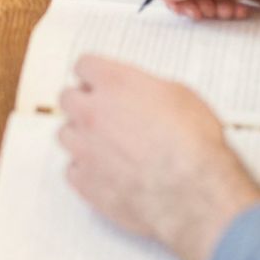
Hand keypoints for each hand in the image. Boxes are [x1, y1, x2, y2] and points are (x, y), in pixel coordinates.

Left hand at [58, 57, 259, 259]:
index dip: (95, 74)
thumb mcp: (181, 96)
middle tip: (103, 112)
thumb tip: (143, 94)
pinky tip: (106, 172)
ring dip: (82, 136)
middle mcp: (92, 113)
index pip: (84, 65)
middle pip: (67, 98)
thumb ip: (148, 89)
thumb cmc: (194, 146)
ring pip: (65, 134)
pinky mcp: (85, 182)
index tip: (100, 81)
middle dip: (83, 103)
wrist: (193, 193)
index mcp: (115, 84)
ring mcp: (85, 149)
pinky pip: (72, 170)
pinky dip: (86, 170)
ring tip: (107, 145)